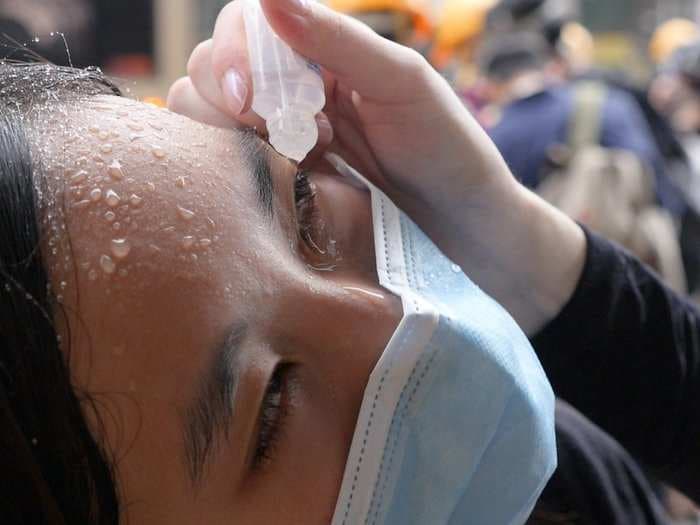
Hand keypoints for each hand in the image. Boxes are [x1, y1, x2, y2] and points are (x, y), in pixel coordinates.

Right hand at [168, 0, 511, 231]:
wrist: (455, 215)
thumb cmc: (441, 142)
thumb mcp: (398, 82)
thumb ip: (336, 39)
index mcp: (320, 46)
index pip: (243, 26)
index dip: (232, 56)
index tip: (248, 100)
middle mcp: (293, 81)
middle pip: (212, 67)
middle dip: (236, 101)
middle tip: (292, 134)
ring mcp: (283, 128)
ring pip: (208, 113)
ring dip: (238, 135)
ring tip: (307, 155)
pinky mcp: (282, 170)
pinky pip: (231, 158)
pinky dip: (248, 164)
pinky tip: (300, 175)